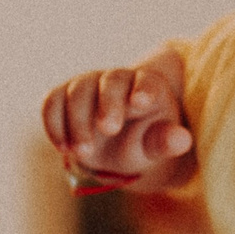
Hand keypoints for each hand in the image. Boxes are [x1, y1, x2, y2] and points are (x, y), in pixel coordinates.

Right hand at [41, 55, 193, 191]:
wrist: (114, 146)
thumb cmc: (142, 143)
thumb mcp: (155, 146)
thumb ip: (165, 142)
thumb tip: (182, 140)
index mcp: (148, 88)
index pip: (148, 81)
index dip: (144, 88)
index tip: (139, 102)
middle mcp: (117, 80)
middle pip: (111, 81)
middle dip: (108, 104)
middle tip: (108, 130)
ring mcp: (87, 85)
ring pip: (78, 91)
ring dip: (77, 121)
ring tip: (83, 153)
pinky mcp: (63, 96)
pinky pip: (52, 102)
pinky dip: (54, 123)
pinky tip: (63, 147)